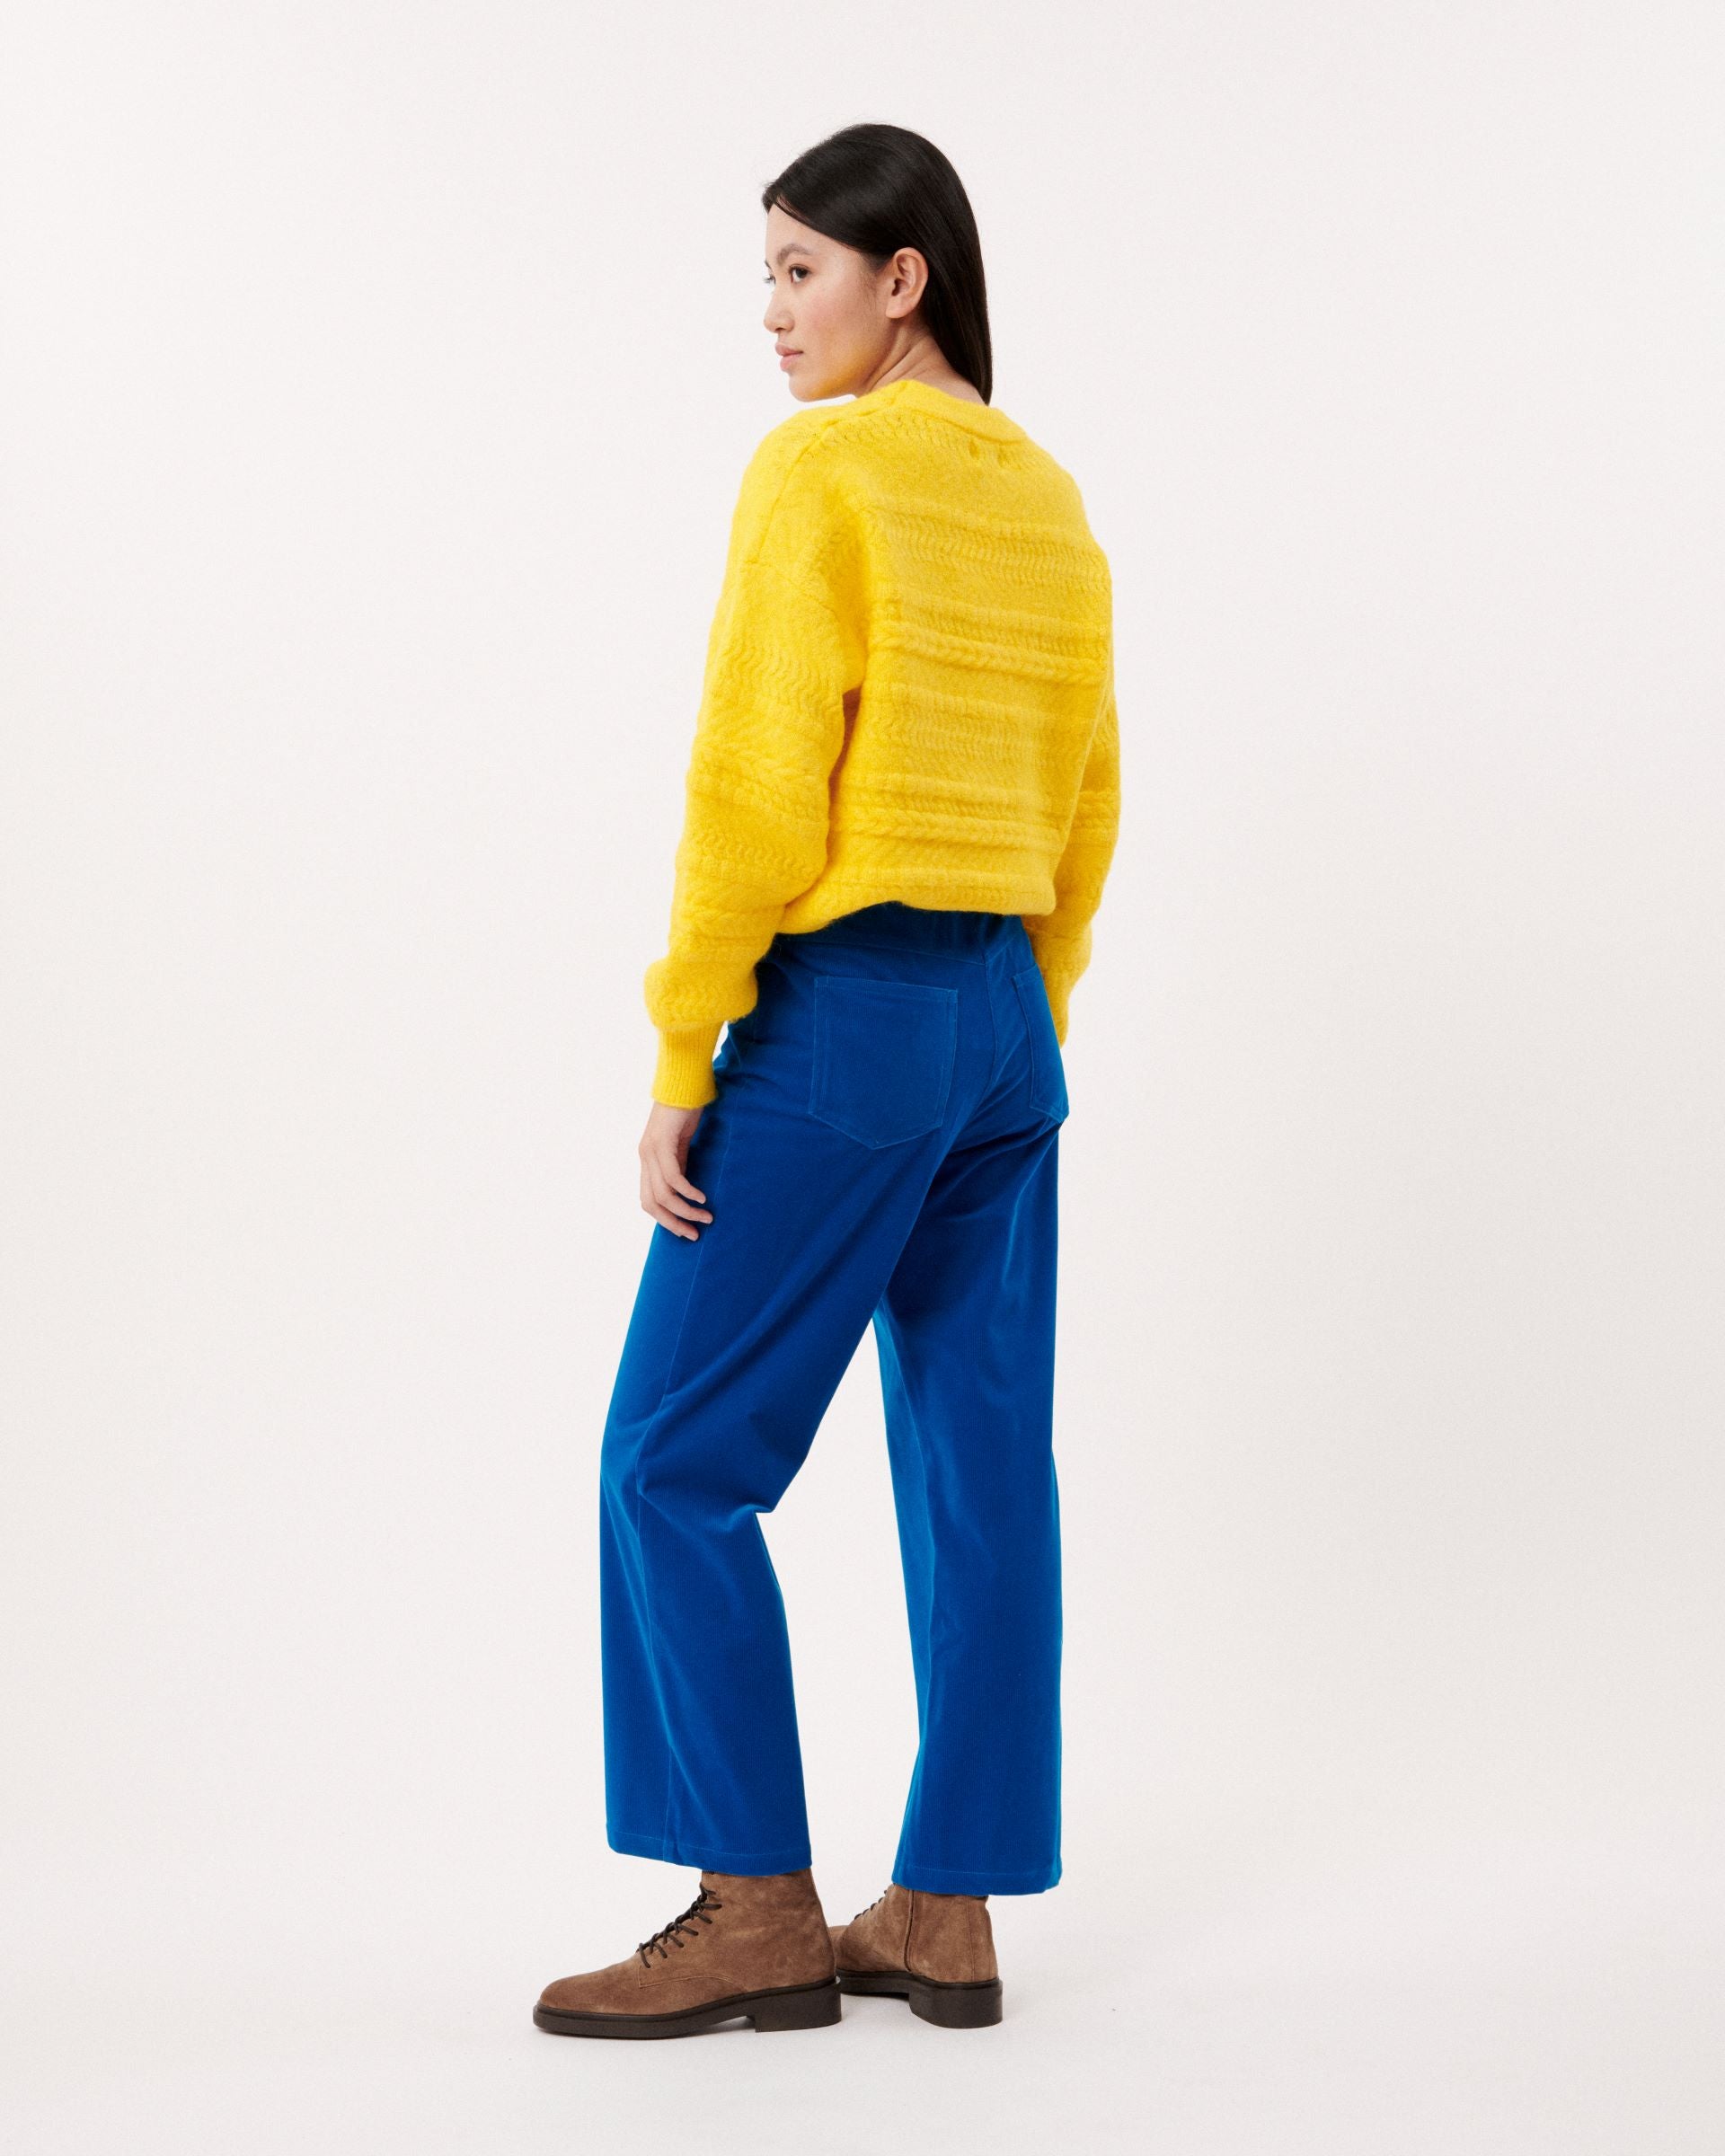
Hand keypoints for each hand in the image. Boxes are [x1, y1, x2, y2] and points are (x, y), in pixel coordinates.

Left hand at [639, 1100, 713, 1239]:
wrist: (683, 1082)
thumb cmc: (685, 1110)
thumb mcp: (681, 1143)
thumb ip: (679, 1163)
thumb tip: (687, 1189)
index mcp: (647, 1159)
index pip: (648, 1200)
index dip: (665, 1219)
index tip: (686, 1230)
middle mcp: (645, 1157)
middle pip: (652, 1203)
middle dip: (673, 1223)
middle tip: (694, 1233)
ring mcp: (651, 1150)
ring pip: (663, 1194)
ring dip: (685, 1211)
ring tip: (705, 1217)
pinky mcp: (663, 1142)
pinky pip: (673, 1177)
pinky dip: (687, 1192)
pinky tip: (702, 1198)